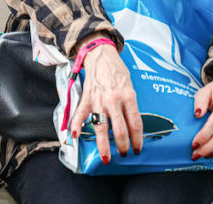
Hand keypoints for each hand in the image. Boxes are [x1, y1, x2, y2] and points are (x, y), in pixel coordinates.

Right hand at [69, 43, 143, 162]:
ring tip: (106, 158)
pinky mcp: (87, 99)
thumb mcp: (130, 86)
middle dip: (123, 146)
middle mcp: (114, 100)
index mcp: (129, 96)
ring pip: (102, 128)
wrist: (101, 55)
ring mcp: (99, 100)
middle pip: (120, 130)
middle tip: (124, 154)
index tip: (138, 149)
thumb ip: (130, 105)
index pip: (136, 123)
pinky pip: (81, 115)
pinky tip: (74, 137)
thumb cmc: (117, 71)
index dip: (138, 139)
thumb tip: (131, 125)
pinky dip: (76, 126)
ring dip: (104, 146)